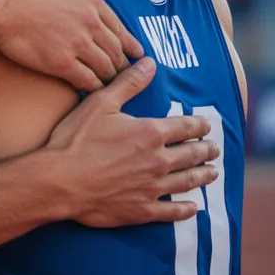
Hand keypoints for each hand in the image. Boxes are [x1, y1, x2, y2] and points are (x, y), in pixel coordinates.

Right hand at [0, 0, 143, 90]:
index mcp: (92, 0)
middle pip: (116, 51)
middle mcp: (90, 23)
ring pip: (106, 68)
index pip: (120, 28)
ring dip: (110, 78)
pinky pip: (88, 81)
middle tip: (126, 75)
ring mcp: (78, 44)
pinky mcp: (61, 63)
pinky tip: (93, 91)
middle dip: (123, 64)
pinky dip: (94, 88)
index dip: (130, 44)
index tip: (137, 54)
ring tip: (111, 86)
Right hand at [47, 58, 219, 225]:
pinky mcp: (142, 210)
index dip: (199, 125)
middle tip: (214, 149)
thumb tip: (150, 63)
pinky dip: (185, 210)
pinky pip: (172, 212)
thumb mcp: (100, 103)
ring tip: (212, 173)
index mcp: (150, 133)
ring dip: (203, 176)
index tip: (207, 125)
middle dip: (205, 150)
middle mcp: (158, 161)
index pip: (185, 127)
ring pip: (187, 182)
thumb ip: (128, 83)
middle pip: (191, 155)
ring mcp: (152, 187)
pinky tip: (193, 208)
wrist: (60, 181)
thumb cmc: (76, 140)